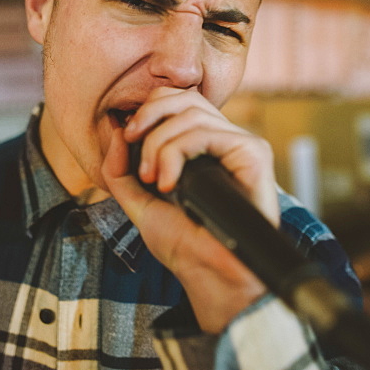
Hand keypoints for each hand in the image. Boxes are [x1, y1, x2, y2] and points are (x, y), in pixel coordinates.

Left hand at [101, 88, 277, 332]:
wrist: (208, 273)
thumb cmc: (183, 244)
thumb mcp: (139, 203)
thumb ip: (121, 171)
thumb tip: (116, 131)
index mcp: (200, 147)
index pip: (177, 100)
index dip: (148, 109)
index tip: (127, 138)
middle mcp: (223, 141)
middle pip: (184, 96)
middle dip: (150, 116)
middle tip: (134, 147)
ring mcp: (240, 145)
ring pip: (192, 112)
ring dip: (160, 144)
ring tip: (155, 180)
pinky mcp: (253, 153)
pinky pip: (208, 132)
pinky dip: (178, 153)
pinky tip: (171, 183)